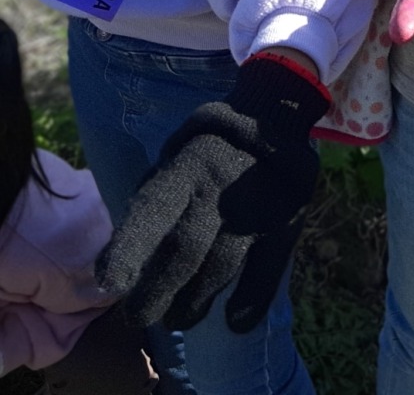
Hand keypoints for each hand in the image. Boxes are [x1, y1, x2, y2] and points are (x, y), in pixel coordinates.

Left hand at [95, 53, 329, 333]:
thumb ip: (154, 196)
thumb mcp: (176, 154)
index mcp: (187, 168)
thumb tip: (120, 254)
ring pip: (222, 263)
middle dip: (159, 291)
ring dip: (197, 300)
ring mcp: (256, 206)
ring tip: (178, 319)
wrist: (275, 112)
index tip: (108, 284)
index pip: (152, 211)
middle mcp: (219, 188)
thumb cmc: (211, 143)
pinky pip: (269, 265)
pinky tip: (236, 321)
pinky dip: (253, 298)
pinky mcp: (284, 218)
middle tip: (138, 317)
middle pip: (186, 249)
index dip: (129, 249)